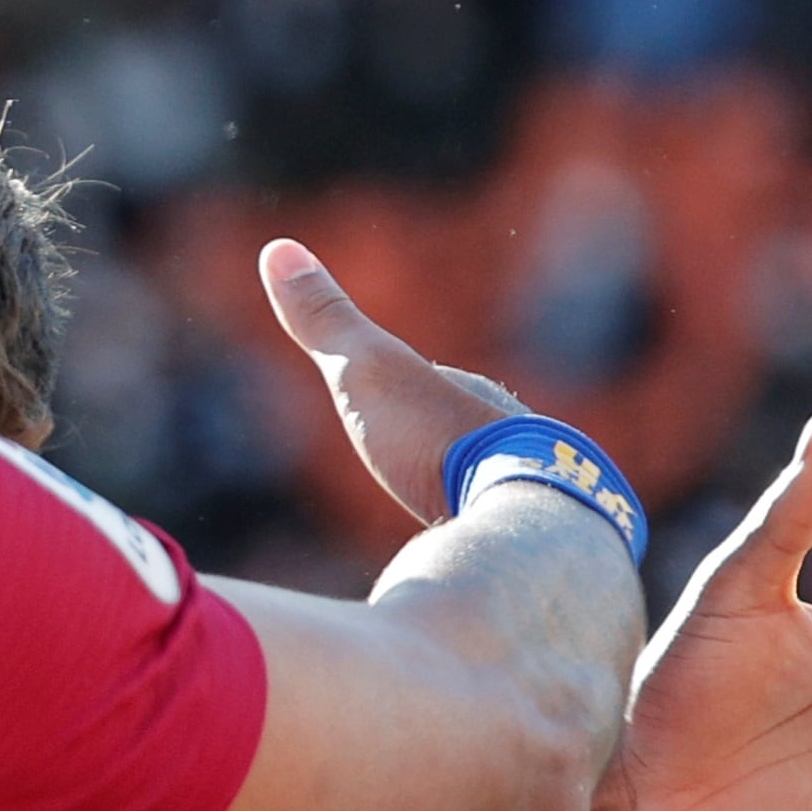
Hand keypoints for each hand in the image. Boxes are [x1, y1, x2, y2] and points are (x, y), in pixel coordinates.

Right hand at [258, 237, 529, 526]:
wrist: (519, 517)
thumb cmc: (436, 443)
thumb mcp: (366, 372)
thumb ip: (327, 322)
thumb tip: (278, 247)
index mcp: (471, 400)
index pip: (432, 389)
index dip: (403, 396)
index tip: (385, 408)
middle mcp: (509, 440)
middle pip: (463, 441)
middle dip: (440, 450)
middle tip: (415, 471)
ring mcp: (527, 496)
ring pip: (487, 491)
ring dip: (466, 500)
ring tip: (442, 526)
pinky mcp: (533, 551)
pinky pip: (503, 542)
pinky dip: (482, 545)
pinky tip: (466, 563)